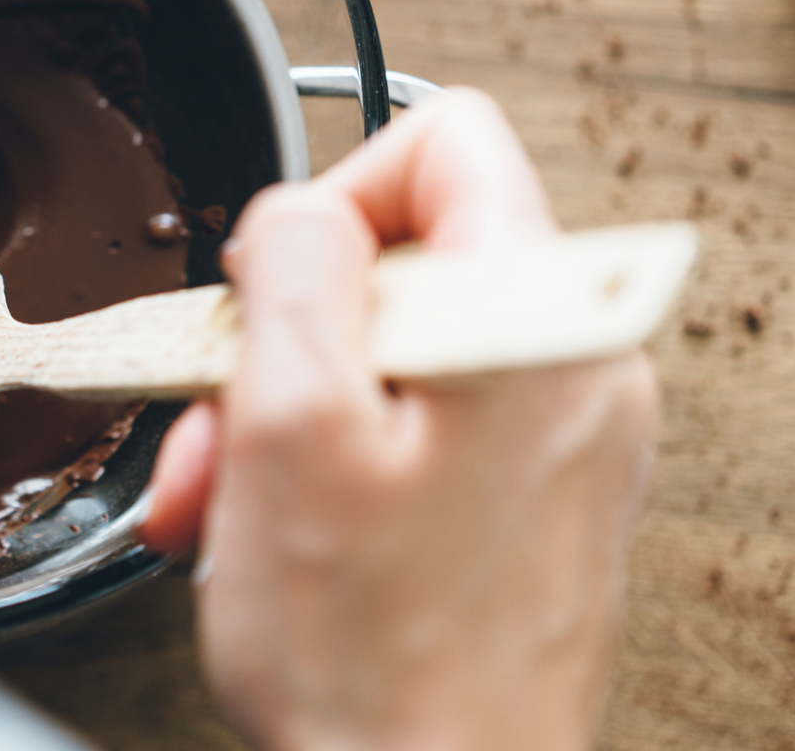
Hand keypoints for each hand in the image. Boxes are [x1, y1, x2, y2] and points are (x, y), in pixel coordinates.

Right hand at [142, 89, 657, 750]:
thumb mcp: (290, 425)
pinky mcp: (532, 494)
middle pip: (402, 257)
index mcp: (533, 319)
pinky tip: (278, 528)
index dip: (330, 197)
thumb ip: (295, 271)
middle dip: (284, 333)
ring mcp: (558, 434)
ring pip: (394, 348)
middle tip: (223, 423)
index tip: (274, 289)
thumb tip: (297, 207)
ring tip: (230, 500)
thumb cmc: (374, 655)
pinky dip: (334, 458)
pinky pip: (419, 424)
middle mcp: (572, 364)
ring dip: (288, 409)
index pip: (442, 139)